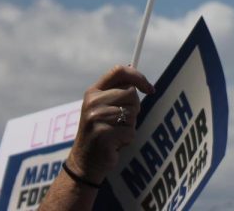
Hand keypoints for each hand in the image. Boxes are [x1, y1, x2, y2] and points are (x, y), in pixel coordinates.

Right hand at [66, 65, 154, 183]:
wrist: (84, 162)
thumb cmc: (100, 131)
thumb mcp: (102, 108)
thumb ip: (117, 93)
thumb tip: (141, 83)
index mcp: (92, 92)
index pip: (119, 71)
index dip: (138, 77)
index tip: (150, 90)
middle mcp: (92, 103)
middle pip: (131, 94)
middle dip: (134, 109)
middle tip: (121, 122)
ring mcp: (96, 119)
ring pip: (132, 113)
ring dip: (130, 126)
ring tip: (115, 133)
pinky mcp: (103, 135)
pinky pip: (130, 131)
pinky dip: (127, 139)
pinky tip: (114, 144)